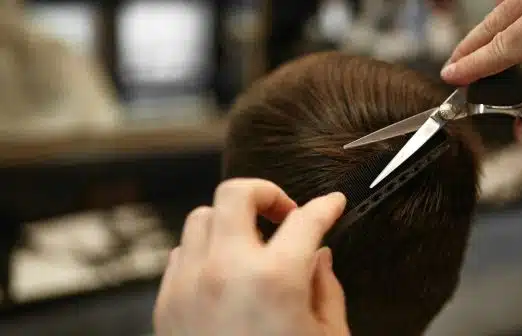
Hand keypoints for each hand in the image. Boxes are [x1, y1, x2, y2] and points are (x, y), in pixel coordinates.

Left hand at [153, 178, 349, 335]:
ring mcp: (189, 284)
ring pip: (203, 217)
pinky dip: (206, 250)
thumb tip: (319, 255)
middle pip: (237, 193)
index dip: (326, 206)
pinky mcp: (167, 304)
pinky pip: (182, 252)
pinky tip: (225, 272)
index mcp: (275, 279)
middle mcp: (226, 271)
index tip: (331, 205)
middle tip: (284, 215)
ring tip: (253, 246)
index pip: (307, 220)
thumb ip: (326, 288)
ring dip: (232, 222)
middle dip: (266, 193)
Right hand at [441, 0, 521, 135]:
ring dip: (489, 32)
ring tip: (474, 53)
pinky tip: (505, 32)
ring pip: (507, 10)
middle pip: (494, 23)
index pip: (500, 48)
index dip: (472, 66)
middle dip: (472, 47)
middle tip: (454, 66)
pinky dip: (510, 20)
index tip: (452, 77)